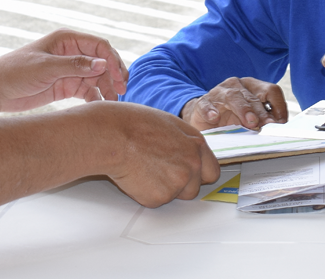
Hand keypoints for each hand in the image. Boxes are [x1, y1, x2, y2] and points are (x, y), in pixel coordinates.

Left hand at [0, 29, 128, 112]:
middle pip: (101, 62)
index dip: (112, 60)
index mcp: (67, 40)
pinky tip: (99, 106)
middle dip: (112, 75)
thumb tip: (104, 64)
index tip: (118, 78)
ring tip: (112, 102)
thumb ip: (75, 65)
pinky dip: (95, 97)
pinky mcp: (65, 86)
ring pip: (96, 78)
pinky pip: (86, 91)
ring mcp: (68, 70)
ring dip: (106, 88)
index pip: (99, 46)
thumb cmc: (16, 71)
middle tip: (121, 92)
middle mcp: (70, 53)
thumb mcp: (46, 67)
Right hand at [96, 102, 221, 207]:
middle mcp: (192, 163)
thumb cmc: (132, 124)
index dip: (198, 175)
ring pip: (175, 196)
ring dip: (163, 189)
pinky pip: (155, 201)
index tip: (189, 176)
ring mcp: (178, 182)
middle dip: (180, 185)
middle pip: (194, 188)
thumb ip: (184, 141)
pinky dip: (145, 193)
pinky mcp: (160, 197)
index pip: (211, 171)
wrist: (113, 136)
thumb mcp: (168, 124)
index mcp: (196, 143)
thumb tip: (185, 151)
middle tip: (158, 171)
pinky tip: (135, 175)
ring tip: (144, 169)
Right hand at [180, 77, 286, 130]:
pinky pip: (207, 105)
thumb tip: (280, 129)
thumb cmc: (231, 118)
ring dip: (243, 109)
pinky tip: (214, 118)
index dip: (279, 106)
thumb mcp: (251, 120)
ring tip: (250, 122)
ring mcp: (219, 92)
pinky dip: (211, 111)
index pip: (271, 90)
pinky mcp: (203, 102)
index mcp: (253, 87)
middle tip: (266, 125)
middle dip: (261, 112)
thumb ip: (265, 121)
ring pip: (233, 97)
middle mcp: (237, 85)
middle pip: (253, 97)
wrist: (204, 119)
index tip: (281, 123)